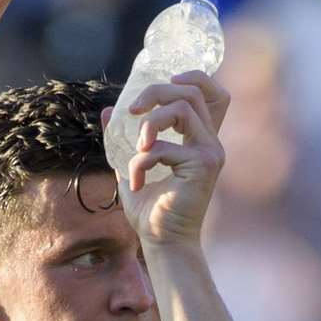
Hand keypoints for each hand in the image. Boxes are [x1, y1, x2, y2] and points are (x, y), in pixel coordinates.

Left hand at [102, 71, 230, 246]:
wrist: (160, 242)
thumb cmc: (150, 209)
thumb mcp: (130, 164)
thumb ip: (123, 138)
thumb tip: (107, 111)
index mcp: (198, 138)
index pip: (212, 94)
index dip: (195, 77)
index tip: (168, 79)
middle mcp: (210, 141)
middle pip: (191, 92)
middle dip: (156, 92)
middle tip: (132, 110)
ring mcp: (211, 152)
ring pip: (182, 108)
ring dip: (150, 123)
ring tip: (136, 148)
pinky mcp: (204, 165)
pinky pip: (165, 147)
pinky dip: (141, 161)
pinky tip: (136, 183)